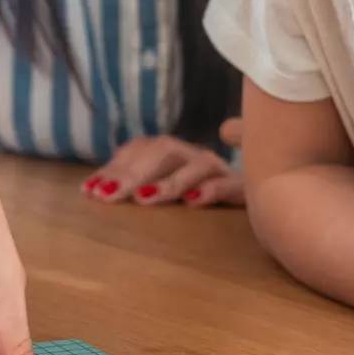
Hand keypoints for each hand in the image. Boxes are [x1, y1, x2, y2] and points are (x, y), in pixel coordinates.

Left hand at [82, 131, 242, 206]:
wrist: (264, 199)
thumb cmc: (199, 200)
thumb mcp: (163, 194)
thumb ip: (132, 186)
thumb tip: (89, 188)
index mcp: (172, 154)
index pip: (139, 151)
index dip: (114, 167)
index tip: (89, 190)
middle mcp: (193, 156)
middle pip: (163, 152)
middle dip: (132, 173)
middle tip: (107, 196)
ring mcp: (219, 170)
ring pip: (195, 165)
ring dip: (168, 181)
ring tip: (144, 198)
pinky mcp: (244, 188)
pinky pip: (230, 185)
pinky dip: (211, 190)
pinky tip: (192, 202)